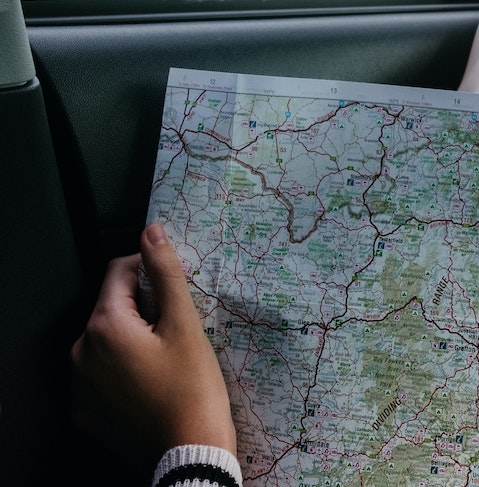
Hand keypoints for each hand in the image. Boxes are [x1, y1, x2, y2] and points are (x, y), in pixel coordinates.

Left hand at [71, 223, 236, 461]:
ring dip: (134, 334)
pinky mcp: (85, 410)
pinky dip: (124, 365)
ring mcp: (79, 385)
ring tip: (168, 354)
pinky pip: (102, 371)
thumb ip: (165, 272)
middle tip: (178, 326)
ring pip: (108, 338)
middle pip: (113, 305)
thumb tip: (151, 230)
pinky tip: (153, 378)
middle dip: (144, 305)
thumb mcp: (185, 322)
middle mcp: (80, 352)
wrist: (188, 455)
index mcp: (104, 326)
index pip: (120, 271)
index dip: (151, 269)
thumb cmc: (191, 387)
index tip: (177, 287)